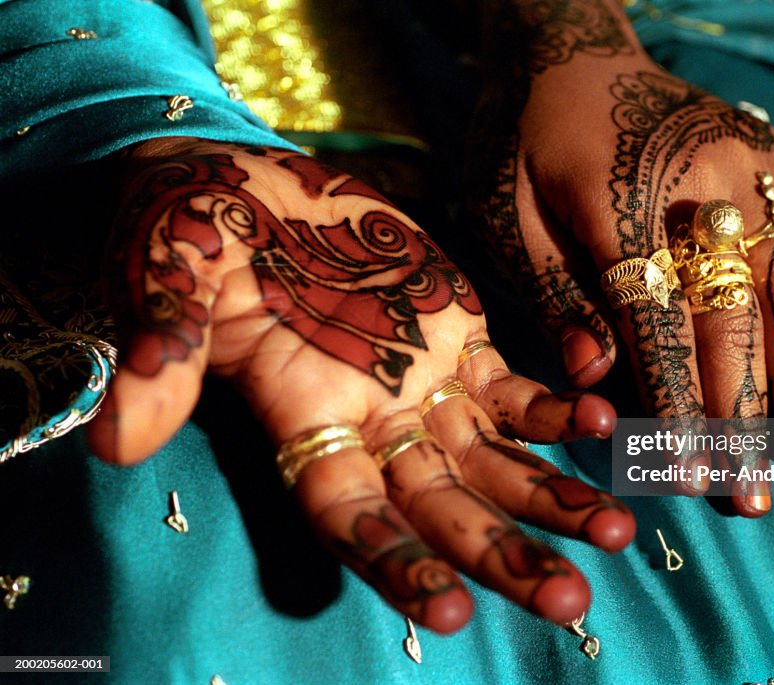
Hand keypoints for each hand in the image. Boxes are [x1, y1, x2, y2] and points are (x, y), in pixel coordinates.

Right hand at [86, 137, 634, 631]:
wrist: (255, 182)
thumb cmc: (199, 230)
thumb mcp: (168, 275)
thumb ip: (162, 351)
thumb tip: (119, 442)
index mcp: (301, 419)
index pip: (350, 513)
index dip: (392, 560)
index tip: (447, 608)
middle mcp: (371, 420)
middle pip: (442, 507)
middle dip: (502, 553)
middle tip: (568, 600)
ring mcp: (422, 383)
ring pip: (493, 460)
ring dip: (552, 497)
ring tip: (619, 528)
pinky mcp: (458, 337)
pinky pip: (513, 387)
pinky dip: (554, 407)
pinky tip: (599, 422)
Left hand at [467, 0, 773, 515]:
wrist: (569, 49)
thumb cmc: (522, 137)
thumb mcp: (503, 210)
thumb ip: (552, 292)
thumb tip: (594, 379)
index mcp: (618, 197)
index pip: (656, 323)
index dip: (675, 405)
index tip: (688, 476)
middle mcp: (699, 181)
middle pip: (731, 316)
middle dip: (740, 414)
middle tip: (749, 493)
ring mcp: (749, 162)